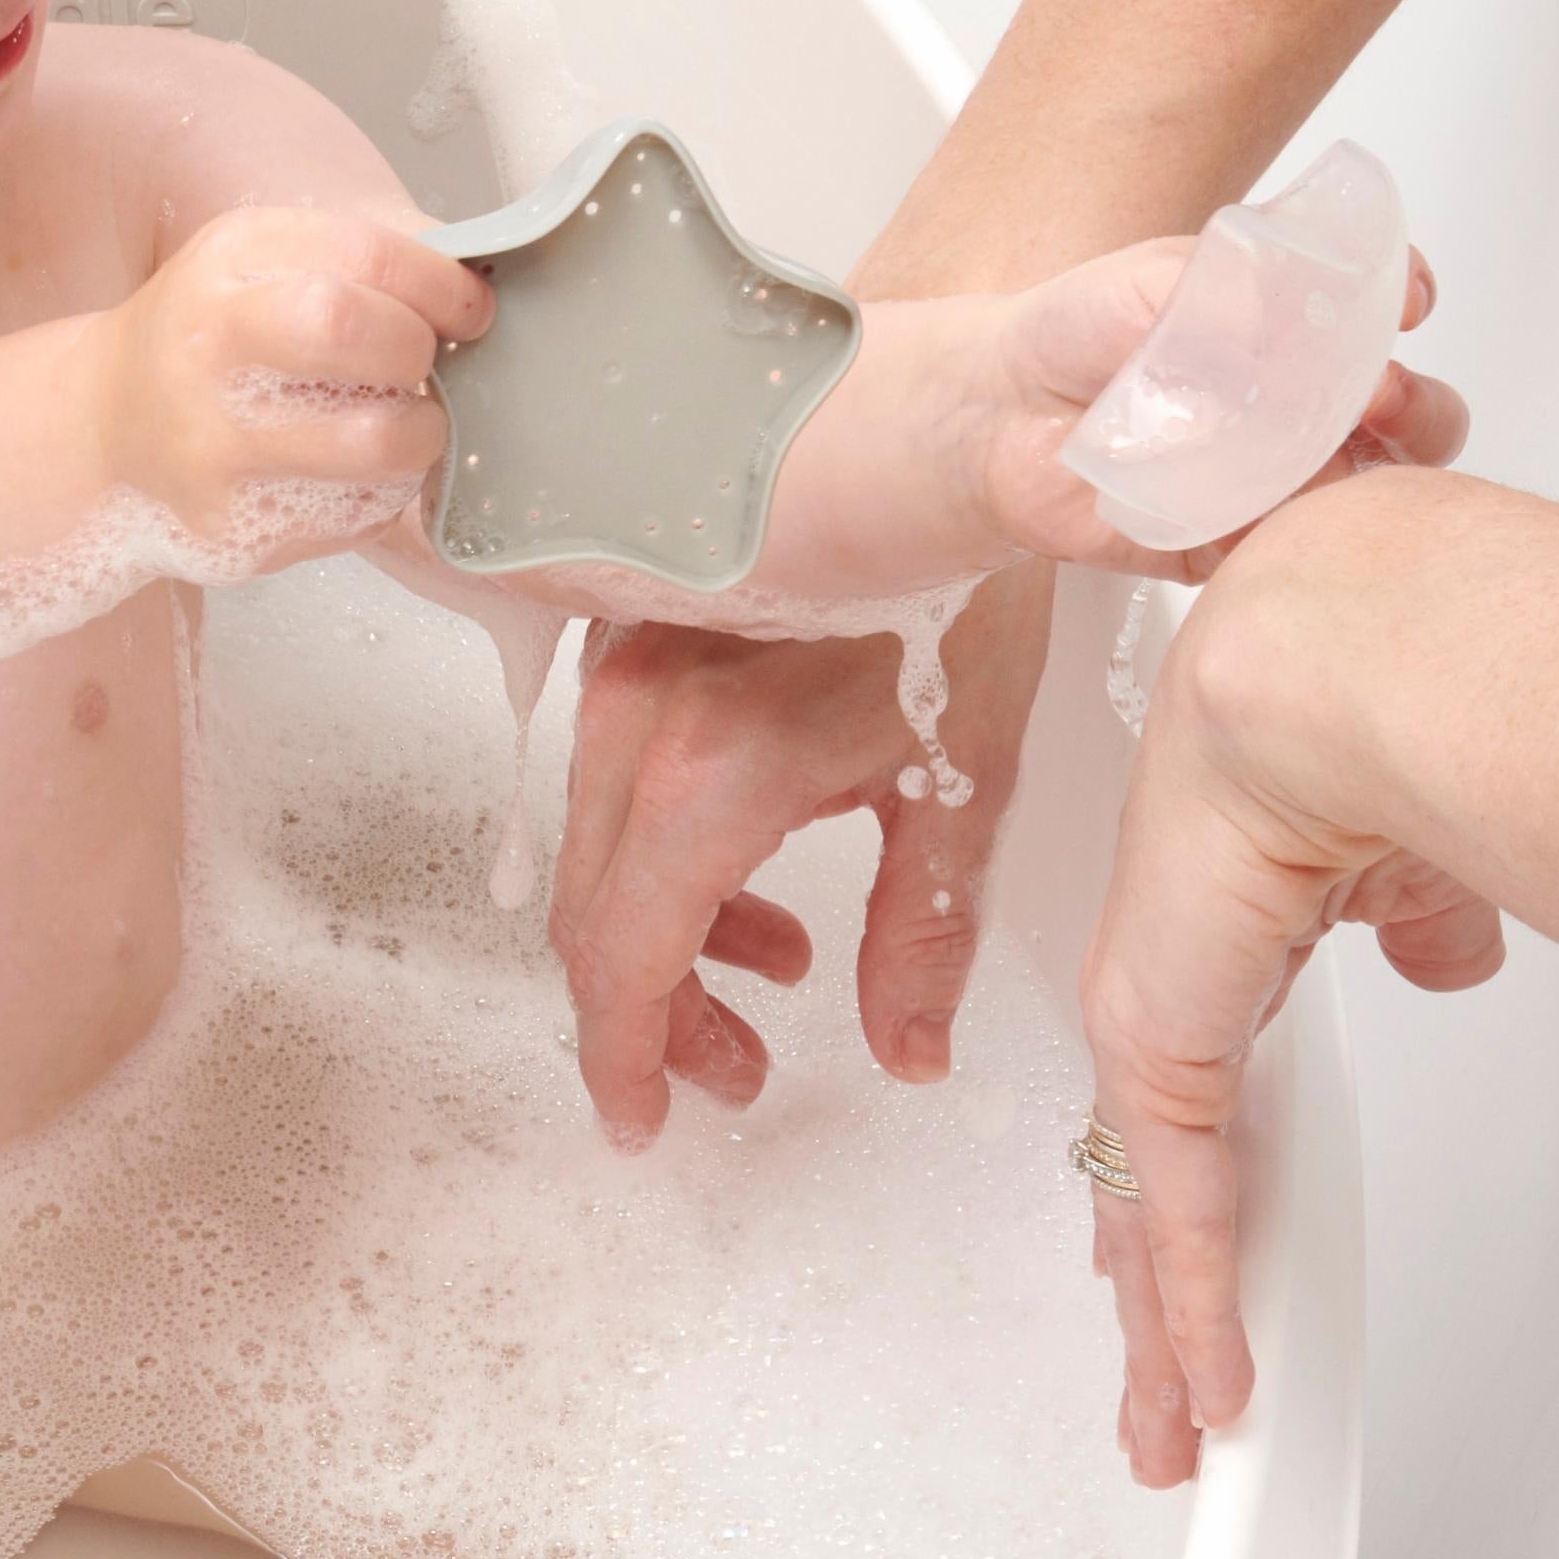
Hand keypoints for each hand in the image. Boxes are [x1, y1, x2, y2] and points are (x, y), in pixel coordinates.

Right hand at [95, 206, 489, 561]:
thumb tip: (476, 278)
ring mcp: (215, 451)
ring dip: (419, 435)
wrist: (105, 432)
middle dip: (417, 351)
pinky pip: (360, 518)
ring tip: (402, 424)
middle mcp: (208, 352)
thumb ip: (358, 259)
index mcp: (225, 268)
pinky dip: (382, 495)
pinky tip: (353, 473)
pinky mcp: (233, 531)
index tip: (466, 310)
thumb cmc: (208, 338)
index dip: (440, 286)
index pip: (363, 257)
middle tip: (417, 367)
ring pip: (375, 445)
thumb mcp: (258, 265)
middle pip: (350, 332)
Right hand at [551, 561, 1056, 1144]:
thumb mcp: (964, 783)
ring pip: (599, 857)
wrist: (942, 439)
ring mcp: (619, 677)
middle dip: (657, 1016)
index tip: (646, 1118)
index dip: (627, 1058)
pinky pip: (609, 784)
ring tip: (783, 964)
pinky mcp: (627, 642)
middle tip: (741, 1066)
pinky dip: (661, 855)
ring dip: (669, 936)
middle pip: (595, 923)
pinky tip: (760, 862)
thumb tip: (908, 1050)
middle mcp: (637, 727)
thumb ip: (922, 938)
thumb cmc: (963, 587)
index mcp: (712, 777)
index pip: (625, 961)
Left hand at [974, 240, 1466, 576]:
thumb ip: (1220, 286)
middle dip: (1416, 407)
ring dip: (1369, 481)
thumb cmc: (1080, 331)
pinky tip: (1268, 522)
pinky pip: (1282, 557)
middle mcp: (1306, 407)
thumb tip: (1282, 314)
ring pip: (1366, 496)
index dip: (1410, 305)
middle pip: (1412, 418)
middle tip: (1376, 396)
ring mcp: (1277, 481)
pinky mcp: (1231, 546)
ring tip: (1327, 461)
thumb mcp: (1154, 279)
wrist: (998, 412)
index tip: (1408, 302)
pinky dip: (1287, 543)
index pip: (1390, 315)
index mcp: (1303, 332)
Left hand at [1079, 536, 1504, 1485]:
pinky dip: (1198, 1307)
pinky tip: (1207, 1385)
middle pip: (1144, 1199)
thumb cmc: (1352, 720)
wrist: (1322, 673)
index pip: (1182, 1124)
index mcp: (1204, 958)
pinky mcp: (1154, 1049)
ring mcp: (1145, 1034)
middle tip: (1157, 1406)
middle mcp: (1158, 1005)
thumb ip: (1411, 925)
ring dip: (1172, 1341)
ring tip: (1172, 1433)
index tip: (1186, 1287)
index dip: (1182, 1217)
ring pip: (1149, 1229)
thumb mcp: (1398, 863)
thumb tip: (1447, 959)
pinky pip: (1176, 1212)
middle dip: (1155, 1315)